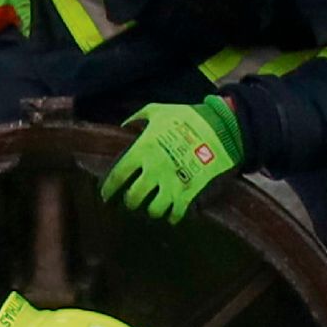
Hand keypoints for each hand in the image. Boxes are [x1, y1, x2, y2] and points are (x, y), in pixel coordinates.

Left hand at [100, 96, 245, 222]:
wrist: (220, 127)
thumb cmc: (187, 117)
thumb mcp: (158, 110)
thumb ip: (138, 117)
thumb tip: (124, 126)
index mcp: (142, 150)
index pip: (117, 177)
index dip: (108, 190)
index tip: (106, 195)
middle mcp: (154, 170)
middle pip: (133, 199)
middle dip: (129, 202)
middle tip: (131, 200)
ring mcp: (172, 183)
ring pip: (153, 210)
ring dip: (151, 210)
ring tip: (151, 206)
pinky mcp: (190, 192)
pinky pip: (176, 214)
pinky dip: (172, 216)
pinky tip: (170, 212)